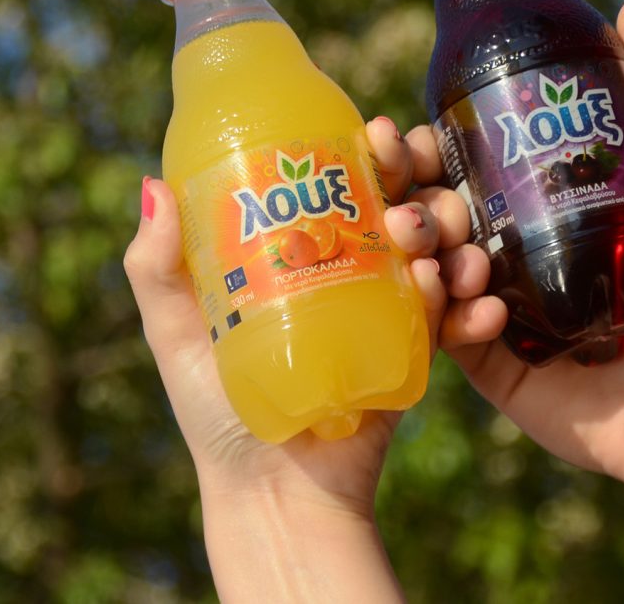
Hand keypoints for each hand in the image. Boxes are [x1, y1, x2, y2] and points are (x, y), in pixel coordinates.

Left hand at [124, 118, 503, 600]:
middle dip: (418, 186)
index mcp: (294, 251)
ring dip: (450, 236)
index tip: (375, 131)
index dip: (363, 150)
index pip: (336, 180)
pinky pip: (453, 318)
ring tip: (435, 249)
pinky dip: (468, 303)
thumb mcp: (177, 332)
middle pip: (396, 204)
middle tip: (411, 194)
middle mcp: (345, 269)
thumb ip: (156, 268)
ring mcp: (385, 308)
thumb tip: (153, 185)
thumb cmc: (213, 411)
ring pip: (436, 250)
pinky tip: (470, 296)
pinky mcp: (414, 353)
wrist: (272, 492)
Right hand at [436, 0, 623, 597]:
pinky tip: (474, 297)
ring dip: (417, 246)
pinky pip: (449, 338)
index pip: (464, 171)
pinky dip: (449, 313)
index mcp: (540, 214)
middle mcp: (509, 259)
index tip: (402, 126)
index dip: (425, 148)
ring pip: (426, 273)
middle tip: (399, 172)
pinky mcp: (496, 370)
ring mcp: (496, 316)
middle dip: (405, 192)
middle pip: (433, 217)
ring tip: (435, 237)